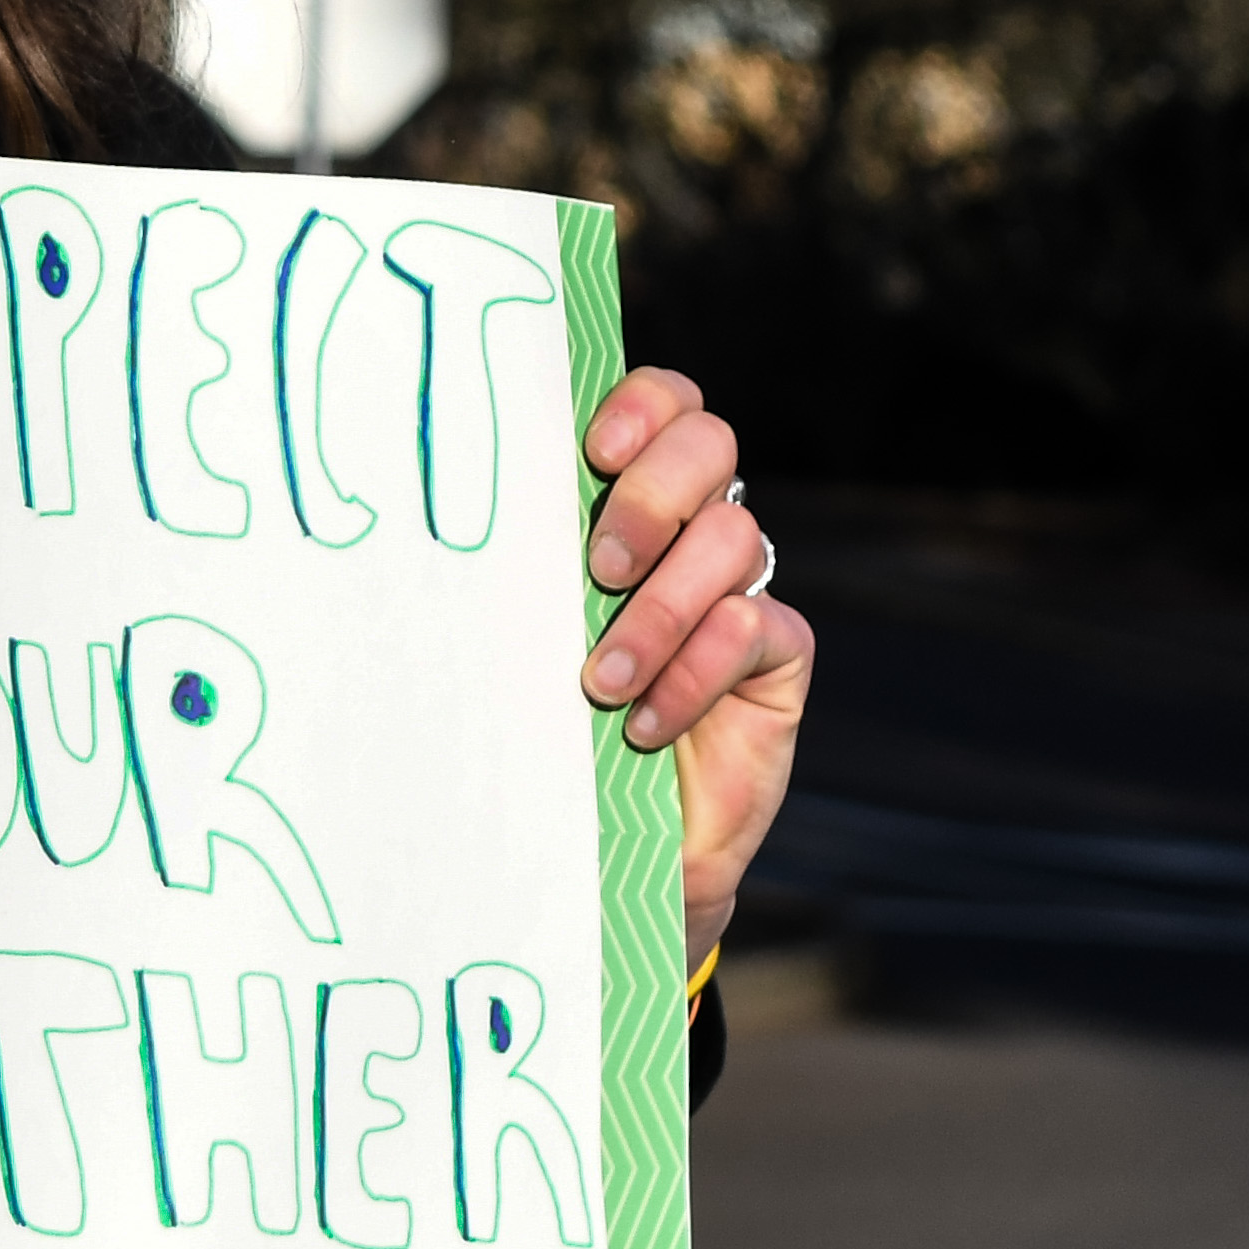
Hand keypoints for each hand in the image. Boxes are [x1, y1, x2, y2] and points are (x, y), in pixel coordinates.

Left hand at [577, 366, 811, 966]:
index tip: (594, 450)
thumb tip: (469, 506)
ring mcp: (743, 587)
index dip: (643, 404)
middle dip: (652, 497)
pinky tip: (644, 725)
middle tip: (598, 568)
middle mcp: (694, 528)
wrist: (601, 846)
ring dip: (659, 610)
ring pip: (731, 538)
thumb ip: (530, 561)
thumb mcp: (528, 628)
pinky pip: (753, 628)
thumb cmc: (543, 721)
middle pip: (710, 443)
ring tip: (601, 683)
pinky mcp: (779, 656)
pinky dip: (693, 673)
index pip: (663, 402)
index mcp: (630, 497)